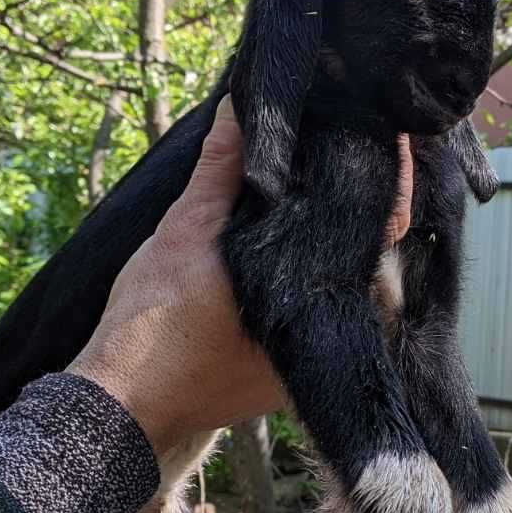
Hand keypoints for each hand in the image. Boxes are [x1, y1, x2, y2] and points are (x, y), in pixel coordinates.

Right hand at [69, 96, 413, 454]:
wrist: (124, 406)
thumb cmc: (153, 326)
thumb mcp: (184, 233)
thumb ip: (218, 170)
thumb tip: (238, 106)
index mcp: (324, 300)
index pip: (385, 226)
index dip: (387, 176)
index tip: (383, 132)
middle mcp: (331, 333)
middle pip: (367, 251)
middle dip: (356, 201)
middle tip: (348, 141)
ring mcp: (313, 356)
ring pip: (341, 279)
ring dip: (332, 235)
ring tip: (317, 176)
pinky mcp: (289, 371)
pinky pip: (316, 306)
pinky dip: (309, 270)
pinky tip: (289, 232)